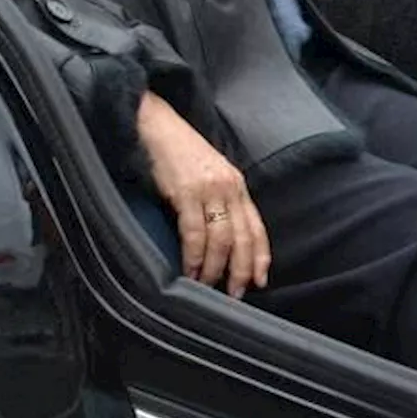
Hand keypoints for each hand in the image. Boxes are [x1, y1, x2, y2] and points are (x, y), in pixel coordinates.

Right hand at [136, 91, 270, 295]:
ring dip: (214, 269)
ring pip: (220, 240)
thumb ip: (222, 200)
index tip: (260, 282)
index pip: (256, 228)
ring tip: (207, 285)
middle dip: (239, 271)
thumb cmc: (180, 150)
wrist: (155, 123)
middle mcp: (228, 187)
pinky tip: (190, 269)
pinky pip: (195, 233)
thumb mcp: (211, 173)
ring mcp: (208, 189)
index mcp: (237, 184)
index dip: (260, 258)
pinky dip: (194, 256)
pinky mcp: (186, 191)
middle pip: (241, 239)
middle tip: (233, 294)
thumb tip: (225, 241)